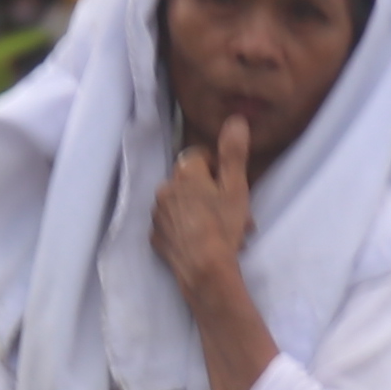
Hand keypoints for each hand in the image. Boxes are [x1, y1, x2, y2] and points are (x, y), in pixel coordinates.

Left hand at [151, 119, 255, 300]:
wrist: (204, 270)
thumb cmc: (224, 226)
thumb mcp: (236, 188)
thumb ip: (233, 152)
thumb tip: (235, 120)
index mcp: (185, 172)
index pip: (200, 157)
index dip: (218, 170)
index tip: (229, 188)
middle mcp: (165, 188)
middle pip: (189, 181)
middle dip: (207, 192)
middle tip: (229, 213)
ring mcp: (156, 214)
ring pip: (179, 203)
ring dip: (195, 210)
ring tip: (217, 231)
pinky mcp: (154, 237)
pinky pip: (170, 225)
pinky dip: (182, 229)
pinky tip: (199, 242)